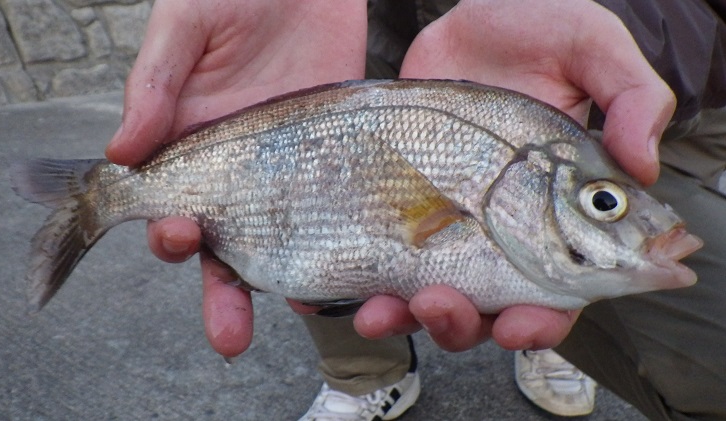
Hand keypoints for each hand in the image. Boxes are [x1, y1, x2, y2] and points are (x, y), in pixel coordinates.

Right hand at [105, 0, 366, 356]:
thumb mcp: (186, 27)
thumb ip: (157, 83)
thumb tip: (121, 155)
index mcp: (192, 147)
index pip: (170, 208)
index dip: (169, 234)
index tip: (178, 238)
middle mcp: (240, 172)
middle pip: (226, 248)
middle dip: (224, 295)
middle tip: (229, 336)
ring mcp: (291, 171)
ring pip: (284, 242)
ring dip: (286, 283)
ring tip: (300, 310)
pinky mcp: (337, 159)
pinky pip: (336, 211)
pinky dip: (341, 245)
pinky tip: (351, 273)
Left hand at [350, 0, 674, 351]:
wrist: (469, 13)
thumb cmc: (537, 27)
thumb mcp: (590, 45)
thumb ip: (630, 96)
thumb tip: (643, 165)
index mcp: (559, 212)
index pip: (560, 287)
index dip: (543, 317)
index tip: (520, 324)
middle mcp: (502, 229)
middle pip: (487, 306)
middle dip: (462, 322)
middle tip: (441, 305)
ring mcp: (448, 220)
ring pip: (430, 294)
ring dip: (407, 315)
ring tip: (383, 310)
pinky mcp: (401, 205)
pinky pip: (383, 258)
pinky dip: (366, 286)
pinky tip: (351, 295)